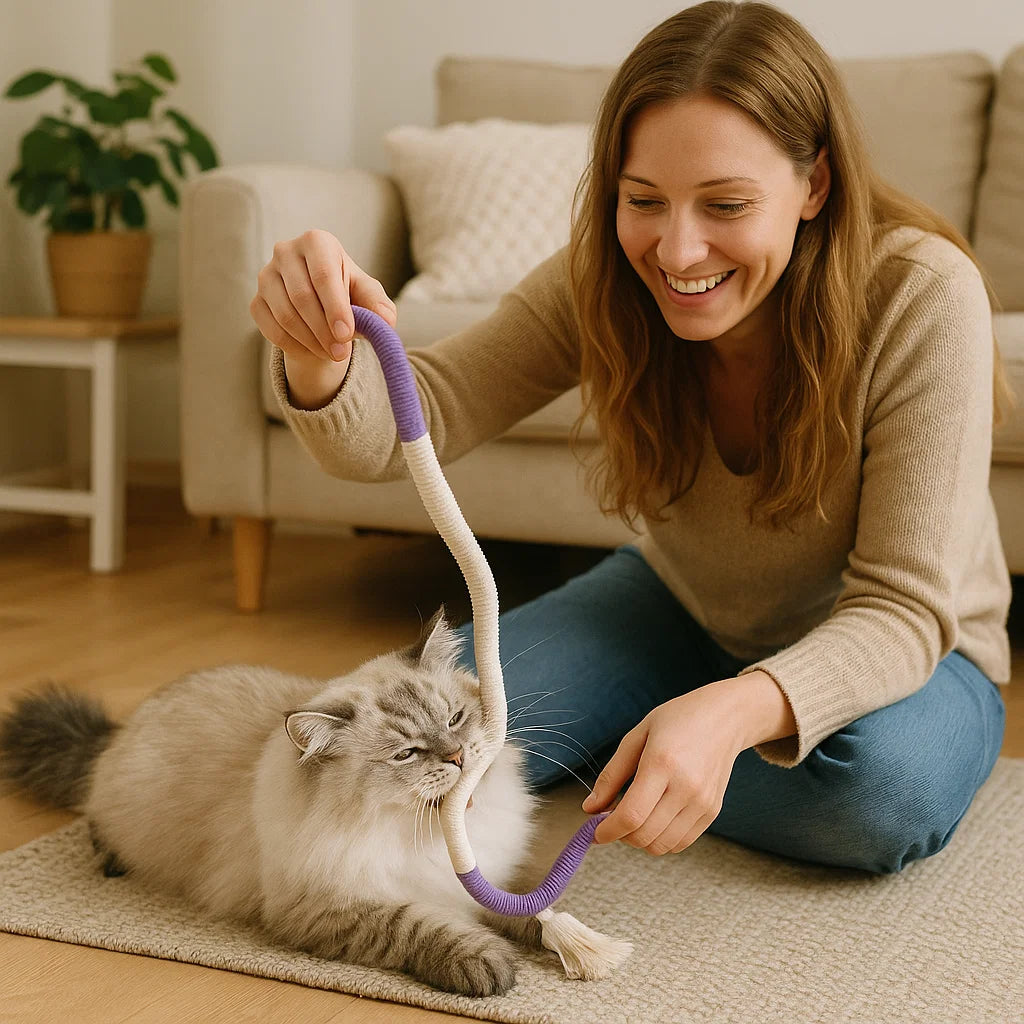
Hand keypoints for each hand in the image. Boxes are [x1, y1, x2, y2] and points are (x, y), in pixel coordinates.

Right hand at [250, 229, 396, 408]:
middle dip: (324, 331)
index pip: (323, 274)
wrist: (321, 308)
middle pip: (302, 297)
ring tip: (332, 353)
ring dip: (311, 341)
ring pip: (286, 316)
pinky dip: (294, 346)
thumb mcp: (368, 296)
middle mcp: (286, 252)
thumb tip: (387, 321)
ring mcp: (266, 276)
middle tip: (342, 353)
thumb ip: (378, 305)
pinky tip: (313, 350)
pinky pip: (272, 329)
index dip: (335, 307)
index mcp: (317, 242)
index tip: (346, 335)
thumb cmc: (349, 295)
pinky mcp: (256, 301)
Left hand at [581, 673, 793, 855]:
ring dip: (640, 840)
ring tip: (633, 818)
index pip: (631, 815)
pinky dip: (661, 840)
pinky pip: (680, 843)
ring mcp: (702, 803)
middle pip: (645, 835)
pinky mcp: (713, 811)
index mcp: (662, 763)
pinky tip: (654, 819)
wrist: (724, 718)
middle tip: (610, 820)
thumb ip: (612, 775)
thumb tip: (590, 808)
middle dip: (620, 836)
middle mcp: (686, 787)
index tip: (594, 832)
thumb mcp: (636, 737)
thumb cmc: (677, 721)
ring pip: (662, 846)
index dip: (608, 830)